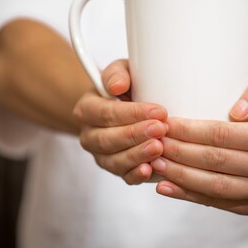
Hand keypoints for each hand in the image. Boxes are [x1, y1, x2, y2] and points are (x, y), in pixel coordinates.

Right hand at [73, 60, 167, 184]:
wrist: (126, 107)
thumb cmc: (127, 87)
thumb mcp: (122, 72)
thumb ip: (118, 73)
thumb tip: (118, 86)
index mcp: (87, 109)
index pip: (106, 113)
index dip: (132, 113)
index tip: (158, 110)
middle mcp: (89, 135)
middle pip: (108, 139)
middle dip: (135, 135)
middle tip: (160, 129)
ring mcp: (101, 155)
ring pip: (115, 160)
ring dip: (137, 155)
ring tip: (159, 148)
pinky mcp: (116, 169)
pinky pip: (123, 176)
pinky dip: (136, 175)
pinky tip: (151, 170)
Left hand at [150, 76, 247, 214]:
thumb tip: (237, 111)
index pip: (224, 135)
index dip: (191, 131)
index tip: (166, 123)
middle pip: (216, 161)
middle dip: (179, 152)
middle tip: (152, 142)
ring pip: (214, 187)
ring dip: (179, 176)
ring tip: (153, 162)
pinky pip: (216, 203)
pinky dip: (187, 195)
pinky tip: (165, 186)